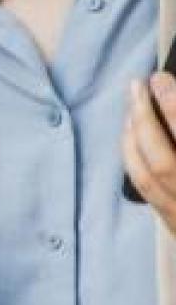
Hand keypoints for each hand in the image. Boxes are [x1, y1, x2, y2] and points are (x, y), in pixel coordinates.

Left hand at [122, 72, 175, 228]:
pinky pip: (145, 190)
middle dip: (145, 119)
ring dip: (133, 137)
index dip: (172, 107)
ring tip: (133, 108)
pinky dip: (134, 160)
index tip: (159, 79)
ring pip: (145, 178)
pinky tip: (132, 140)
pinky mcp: (173, 226)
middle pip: (162, 161)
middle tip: (138, 86)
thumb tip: (169, 96)